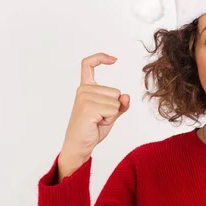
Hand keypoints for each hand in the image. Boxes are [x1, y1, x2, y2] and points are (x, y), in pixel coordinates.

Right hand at [57, 53, 129, 179]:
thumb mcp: (110, 114)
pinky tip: (96, 123)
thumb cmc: (92, 130)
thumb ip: (119, 104)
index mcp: (85, 88)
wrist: (80, 146)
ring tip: (97, 121)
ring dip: (111, 114)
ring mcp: (84, 98)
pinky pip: (113, 109)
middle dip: (113, 108)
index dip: (101, 58)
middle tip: (99, 118)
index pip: (88, 65)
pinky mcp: (88, 107)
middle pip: (116, 92)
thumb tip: (126, 96)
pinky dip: (110, 119)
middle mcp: (83, 90)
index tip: (114, 60)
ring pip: (115, 101)